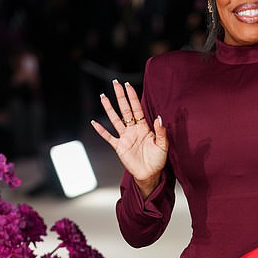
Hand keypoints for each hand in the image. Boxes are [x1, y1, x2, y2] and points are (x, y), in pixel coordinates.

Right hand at [91, 79, 167, 195]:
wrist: (150, 174)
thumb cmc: (158, 160)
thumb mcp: (163, 145)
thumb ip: (161, 132)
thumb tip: (159, 118)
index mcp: (144, 127)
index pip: (137, 109)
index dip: (132, 97)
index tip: (128, 85)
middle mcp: (133, 130)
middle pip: (125, 110)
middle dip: (120, 96)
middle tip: (115, 83)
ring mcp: (125, 137)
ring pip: (115, 120)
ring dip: (109, 108)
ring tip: (103, 96)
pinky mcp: (119, 147)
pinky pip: (108, 137)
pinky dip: (101, 130)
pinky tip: (94, 123)